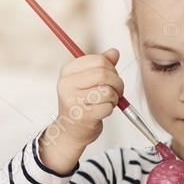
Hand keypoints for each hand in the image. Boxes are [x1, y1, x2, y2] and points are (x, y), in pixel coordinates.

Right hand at [39, 49, 123, 172]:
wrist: (70, 131)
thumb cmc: (81, 103)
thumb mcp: (87, 80)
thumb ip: (101, 65)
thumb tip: (114, 52)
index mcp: (67, 71)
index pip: (99, 60)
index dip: (111, 68)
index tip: (111, 77)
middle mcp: (67, 85)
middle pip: (104, 74)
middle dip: (117, 83)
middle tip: (117, 90)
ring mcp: (73, 101)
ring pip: (108, 91)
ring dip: (114, 97)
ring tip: (108, 102)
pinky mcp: (83, 116)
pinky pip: (107, 107)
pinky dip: (110, 109)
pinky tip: (102, 111)